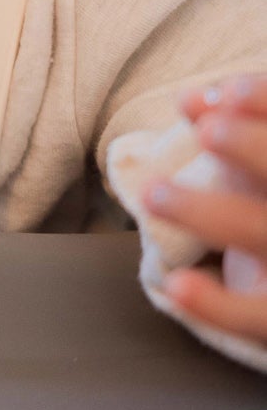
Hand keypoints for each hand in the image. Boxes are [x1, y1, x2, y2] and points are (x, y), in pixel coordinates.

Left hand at [143, 75, 266, 340]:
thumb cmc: (259, 208)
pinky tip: (179, 285)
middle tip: (208, 132)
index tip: (227, 91)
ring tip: (154, 194)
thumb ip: (233, 124)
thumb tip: (192, 98)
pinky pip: (259, 317)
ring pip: (263, 235)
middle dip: (253, 151)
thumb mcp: (252, 166)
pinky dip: (219, 306)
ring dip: (211, 213)